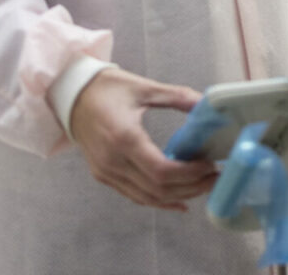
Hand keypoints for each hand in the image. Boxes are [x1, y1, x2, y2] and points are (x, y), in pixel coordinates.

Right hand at [68, 68, 217, 211]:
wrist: (72, 95)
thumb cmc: (107, 88)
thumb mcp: (144, 87)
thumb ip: (177, 96)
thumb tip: (208, 105)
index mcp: (123, 137)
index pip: (161, 170)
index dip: (189, 174)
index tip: (210, 165)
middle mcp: (113, 161)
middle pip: (158, 189)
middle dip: (191, 187)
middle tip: (215, 178)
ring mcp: (106, 172)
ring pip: (147, 198)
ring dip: (178, 196)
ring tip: (203, 186)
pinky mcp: (103, 176)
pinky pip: (135, 195)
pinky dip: (159, 200)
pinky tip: (180, 199)